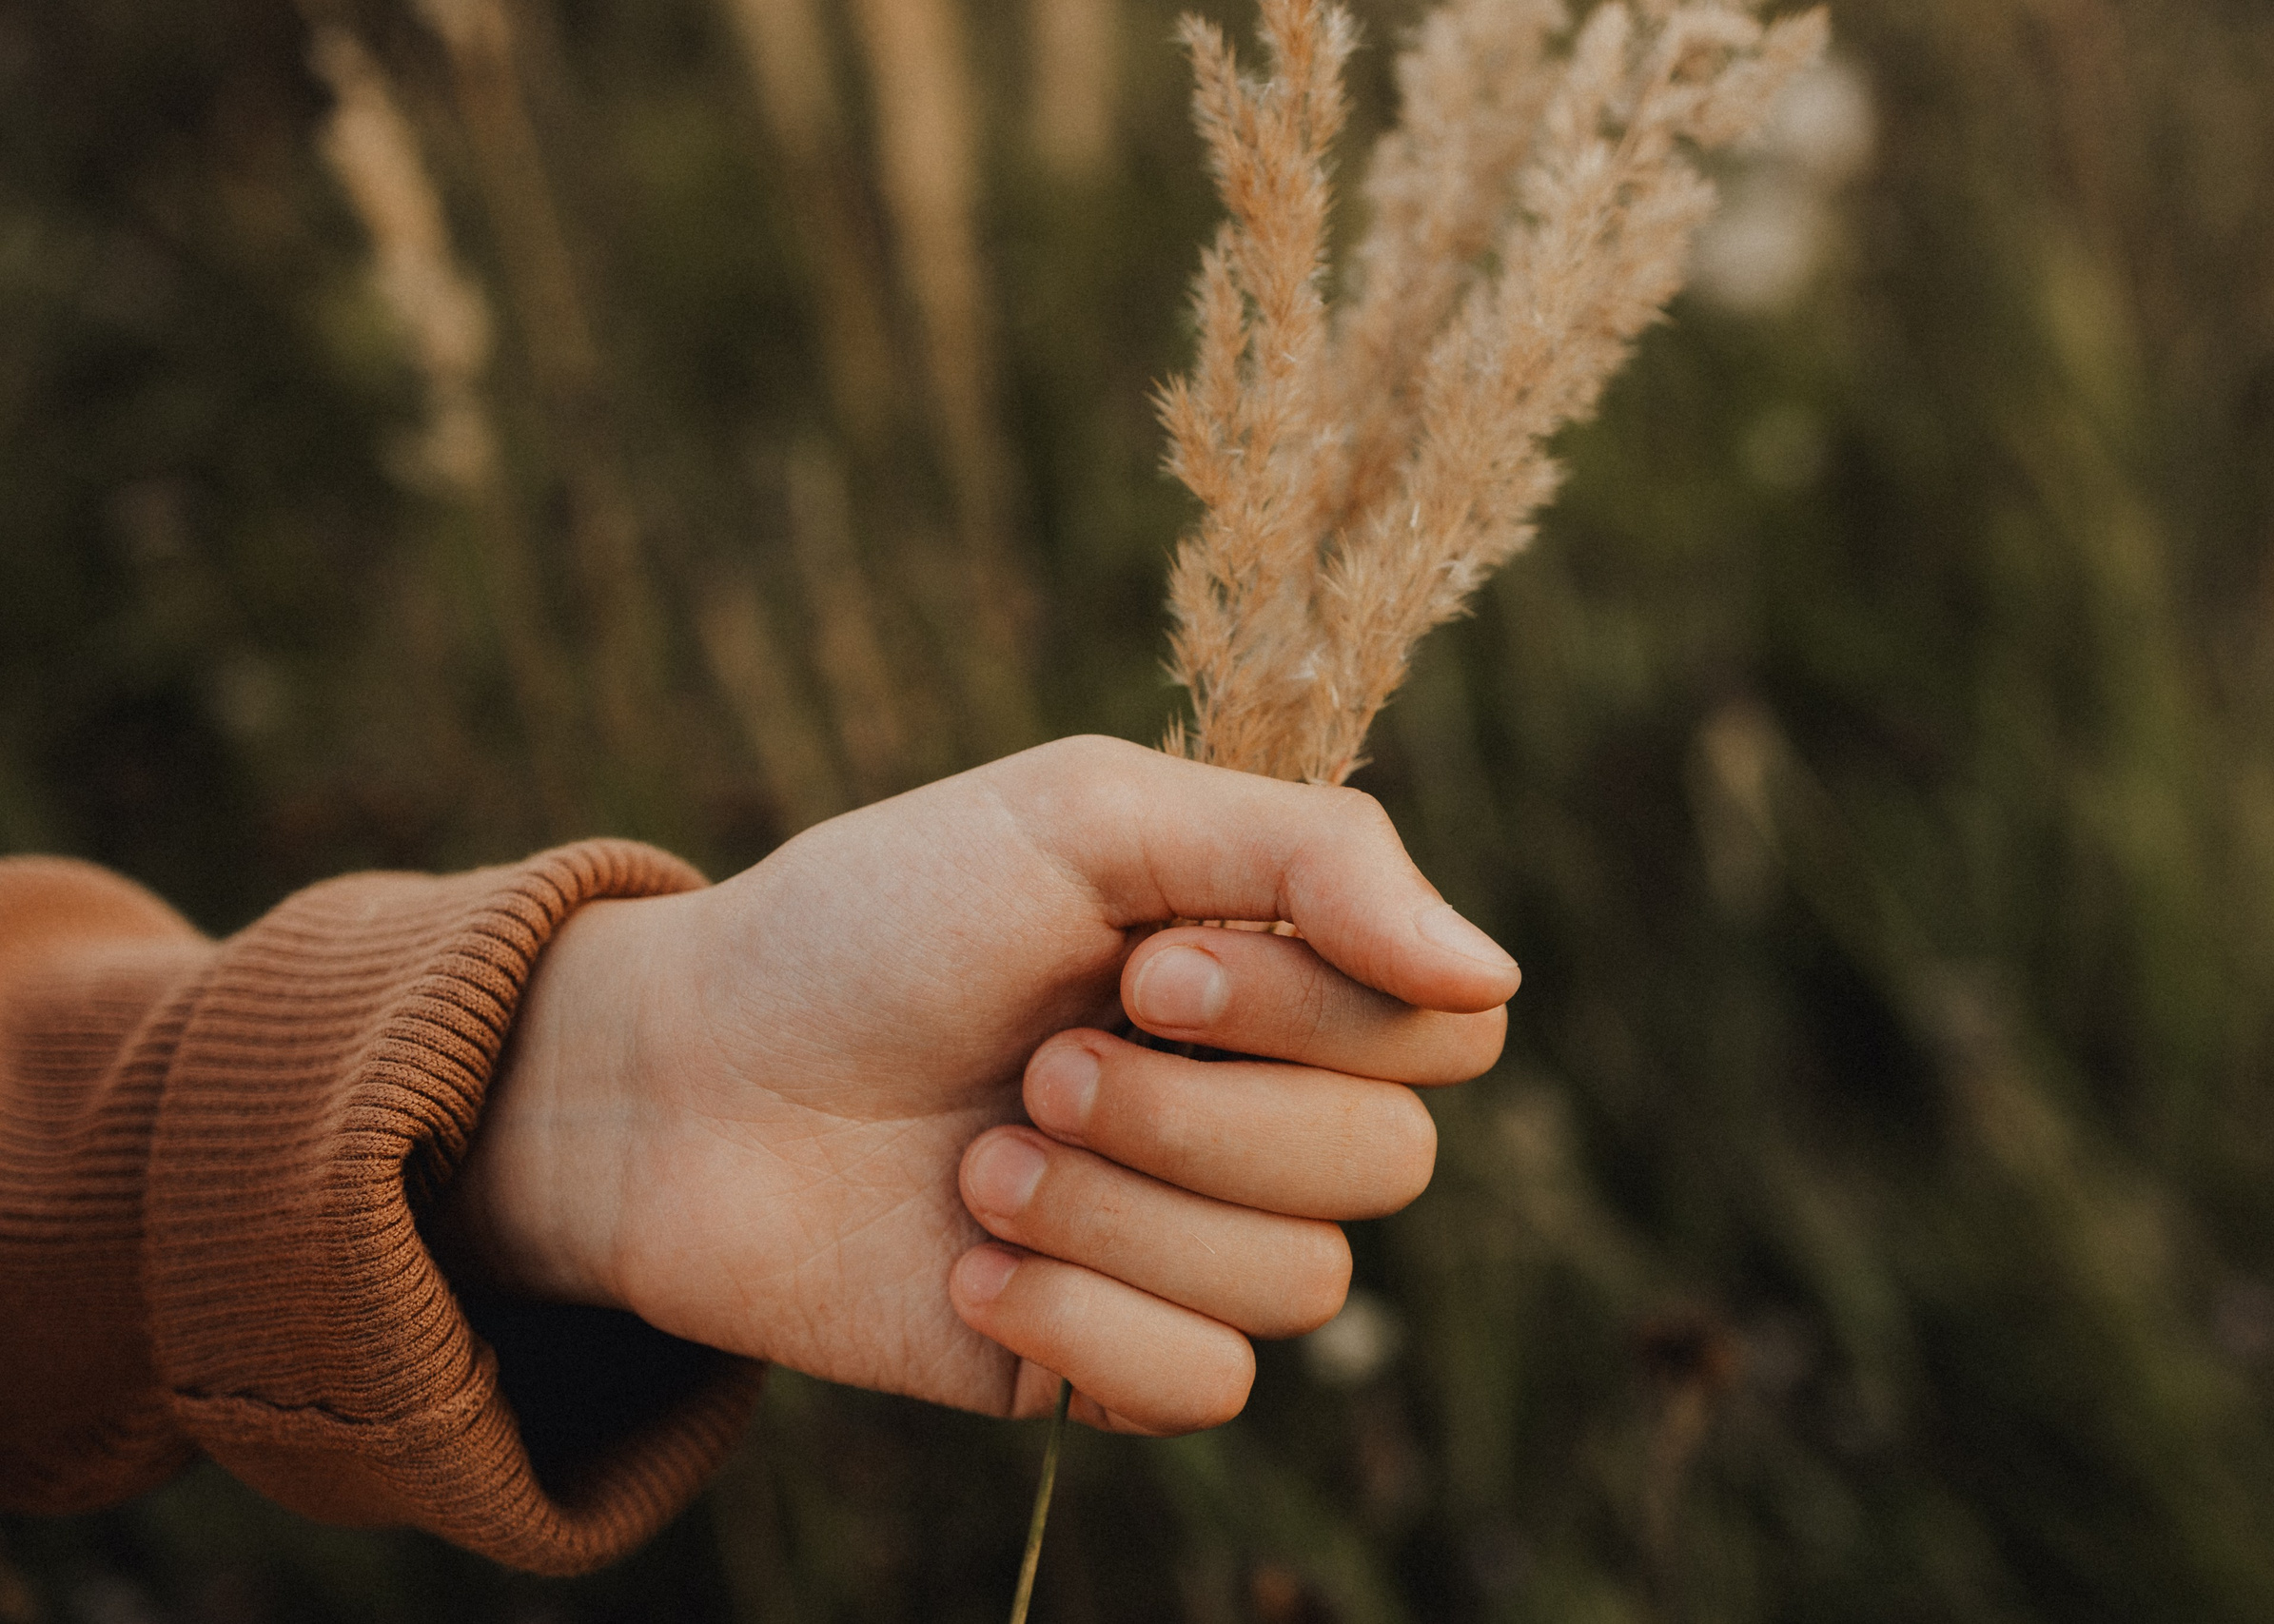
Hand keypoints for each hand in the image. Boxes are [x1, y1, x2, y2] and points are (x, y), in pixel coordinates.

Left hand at [435, 736, 1516, 1433]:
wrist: (682, 1080)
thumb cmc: (877, 920)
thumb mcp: (1085, 816)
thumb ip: (1310, 856)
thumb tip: (1494, 976)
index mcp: (1271, 968)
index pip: (1444, 1027)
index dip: (1323, 1012)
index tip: (1155, 964)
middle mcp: (1254, 1107)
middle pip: (1391, 1165)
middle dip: (1200, 1116)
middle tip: (1044, 1063)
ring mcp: (1185, 1241)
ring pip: (1301, 1284)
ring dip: (1117, 1212)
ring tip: (980, 1160)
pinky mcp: (1107, 1358)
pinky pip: (1205, 1387)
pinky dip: (1080, 1321)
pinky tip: (968, 1264)